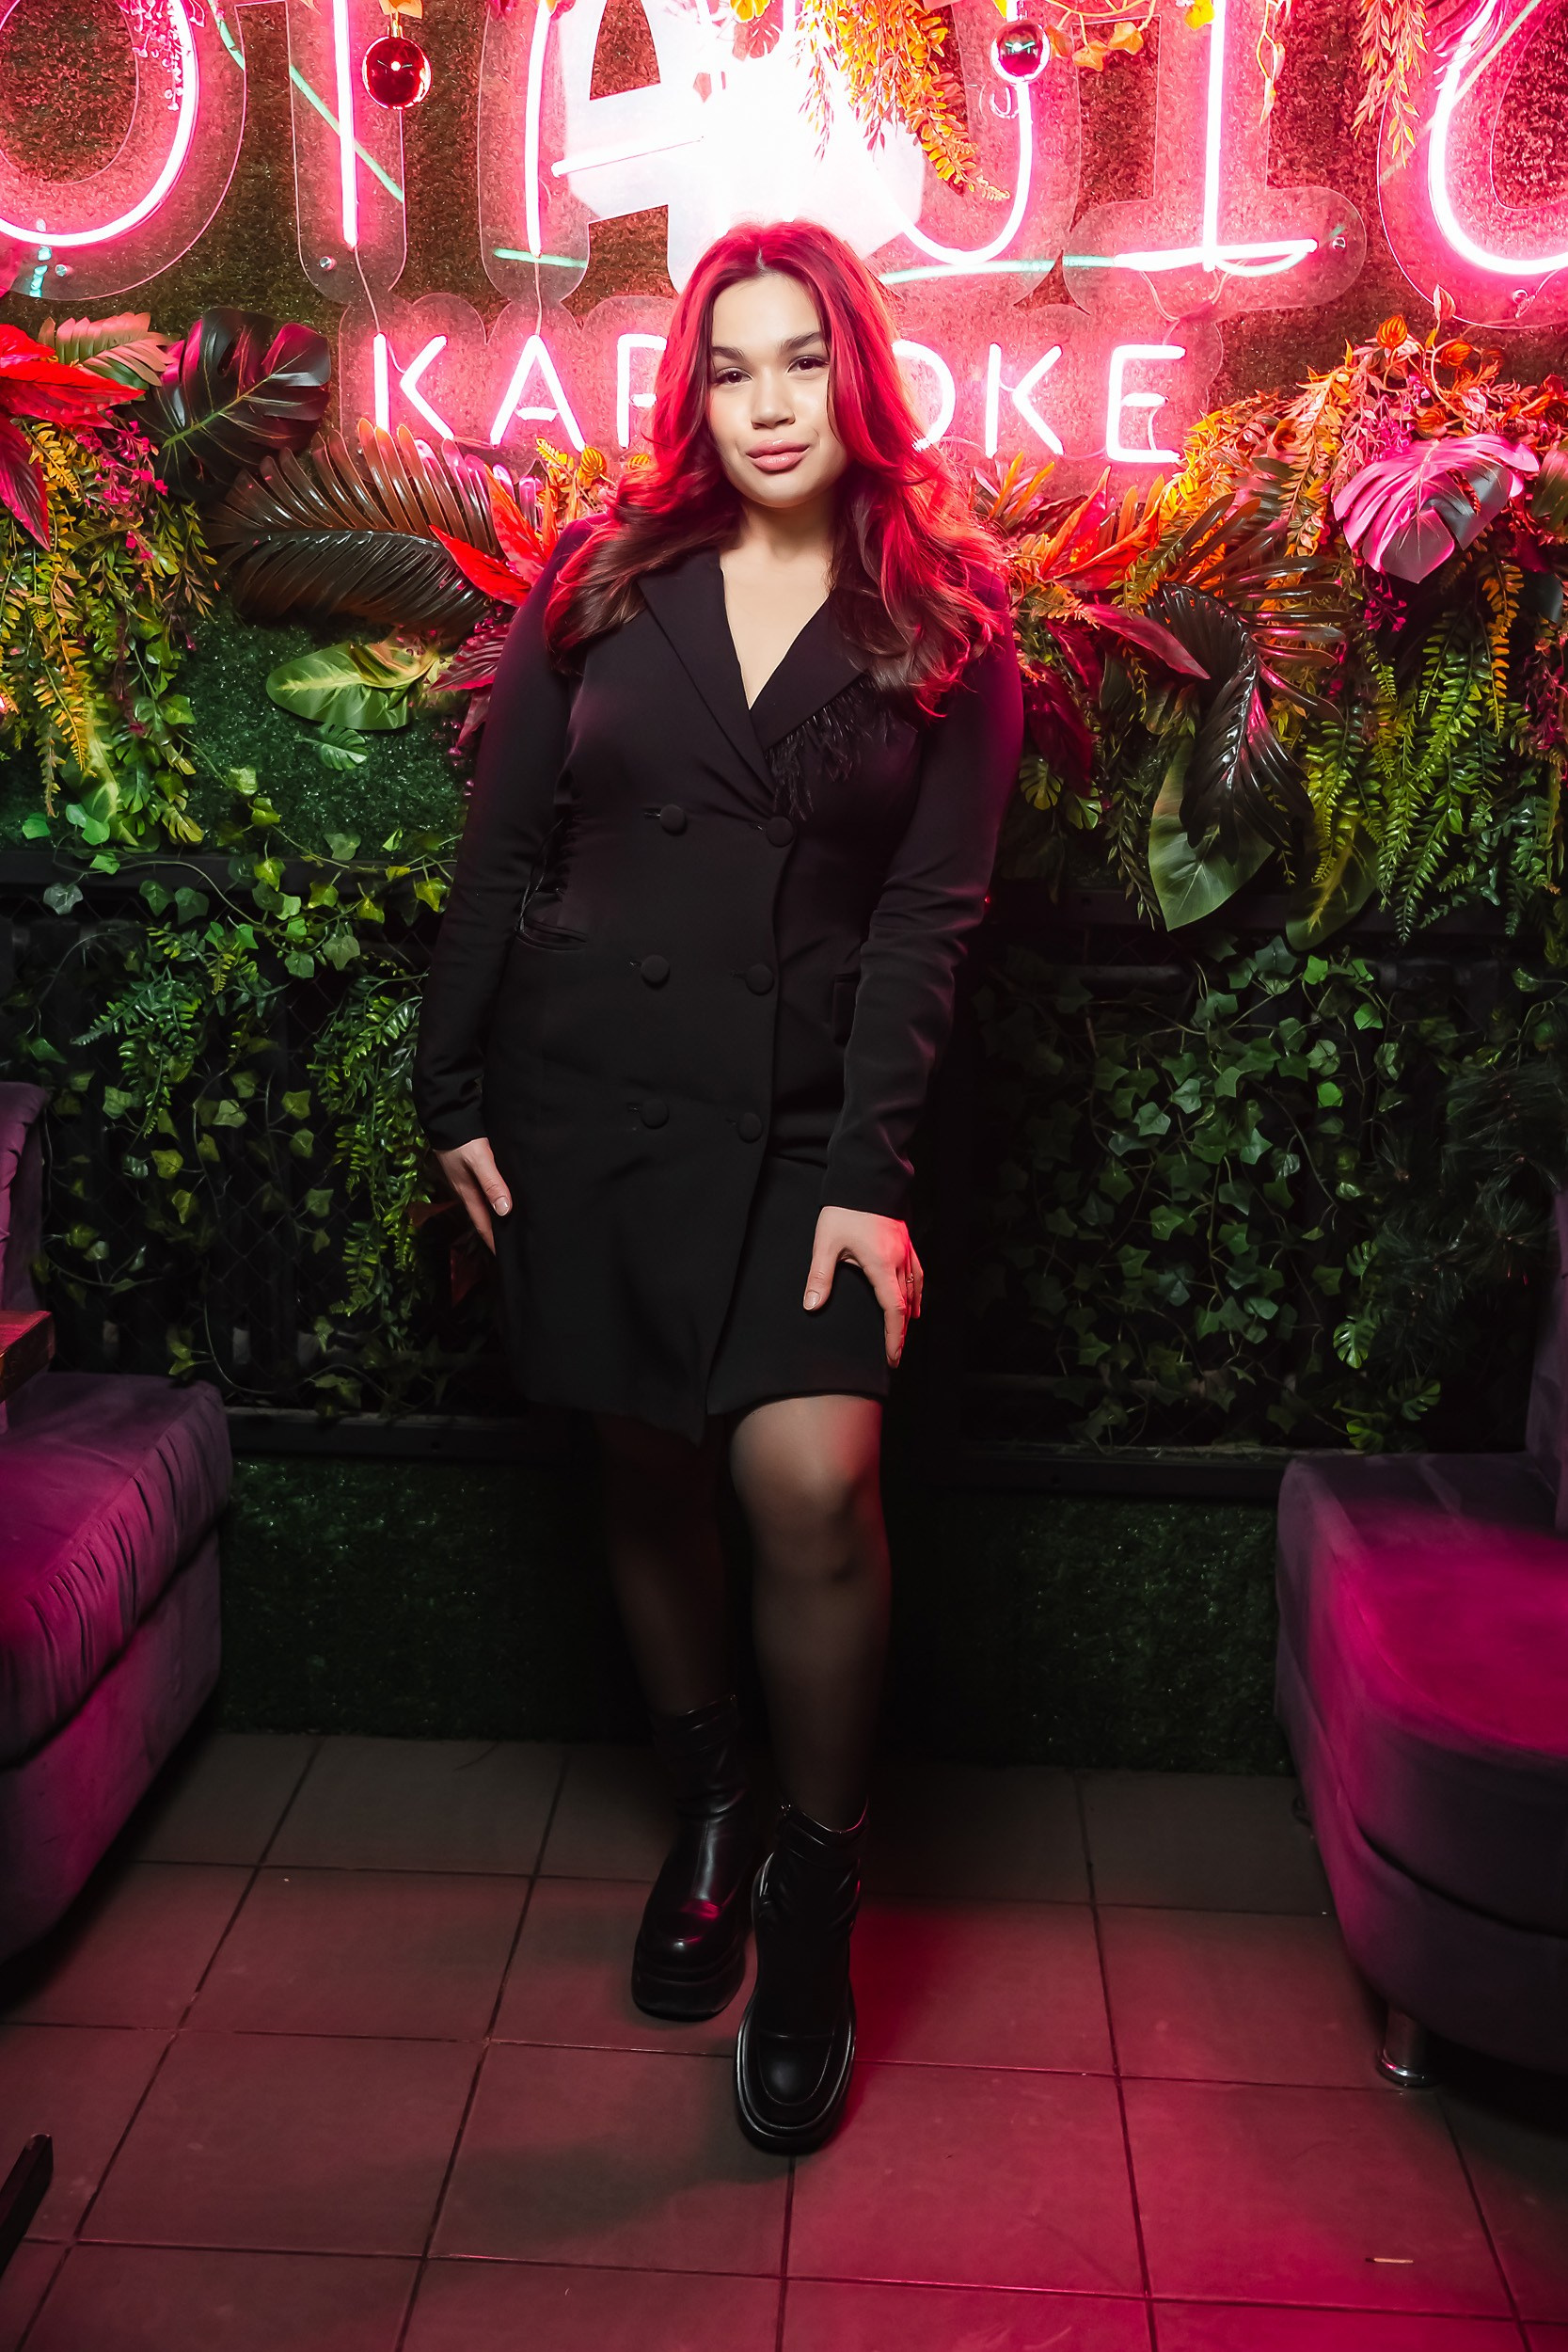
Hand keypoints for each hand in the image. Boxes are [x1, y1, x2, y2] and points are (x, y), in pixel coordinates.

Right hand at [435, 1136, 510, 1252]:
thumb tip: (505, 1211)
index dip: (495, 1243)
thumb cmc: (462, 1139)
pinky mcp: (471, 1169)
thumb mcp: (479, 1161)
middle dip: (497, 1233)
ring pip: (485, 1204)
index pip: (484, 1226)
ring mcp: (468, 1180)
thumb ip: (492, 1184)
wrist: (446, 1116)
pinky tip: (505, 1197)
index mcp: (468, 1194)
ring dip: (497, 1216)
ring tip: (514, 1225)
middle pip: (485, 1218)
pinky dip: (496, 1198)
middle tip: (515, 1246)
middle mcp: (467, 1191)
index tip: (508, 1258)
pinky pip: (486, 1190)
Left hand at [804, 1206, 923, 1367]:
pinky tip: (914, 1298)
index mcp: (882, 1264)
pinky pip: (917, 1274)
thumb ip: (820, 1277)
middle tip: (895, 1355)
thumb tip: (811, 1306)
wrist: (865, 1178)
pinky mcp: (905, 1242)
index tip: (892, 1356)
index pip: (894, 1310)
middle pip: (907, 1305)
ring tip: (904, 1333)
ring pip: (914, 1290)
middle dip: (902, 1332)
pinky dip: (916, 1292)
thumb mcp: (826, 1243)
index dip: (895, 1336)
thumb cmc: (845, 1209)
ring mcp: (906, 1251)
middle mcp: (899, 1261)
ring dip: (910, 1315)